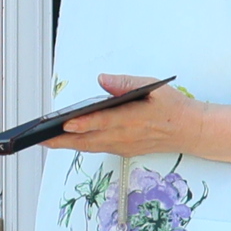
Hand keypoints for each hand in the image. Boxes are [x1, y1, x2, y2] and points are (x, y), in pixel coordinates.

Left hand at [55, 75, 224, 161]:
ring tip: (46, 139)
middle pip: (89, 141)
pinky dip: (81, 145)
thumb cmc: (171, 107)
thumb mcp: (153, 86)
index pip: (103, 122)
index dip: (83, 123)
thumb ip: (125, 83)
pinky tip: (68, 140)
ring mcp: (123, 146)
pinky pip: (98, 148)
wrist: (189, 131)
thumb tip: (103, 80)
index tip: (65, 123)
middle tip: (40, 138)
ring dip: (68, 145)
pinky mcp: (123, 150)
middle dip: (63, 140)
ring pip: (90, 147)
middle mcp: (125, 136)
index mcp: (133, 119)